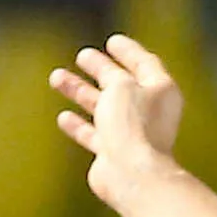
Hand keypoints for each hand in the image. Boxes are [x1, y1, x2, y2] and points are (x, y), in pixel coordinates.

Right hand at [49, 35, 185, 204]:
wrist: (132, 175)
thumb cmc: (134, 128)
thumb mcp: (121, 86)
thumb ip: (112, 74)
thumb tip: (108, 72)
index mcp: (160, 90)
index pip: (144, 62)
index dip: (127, 50)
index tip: (112, 41)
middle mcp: (149, 111)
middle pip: (120, 84)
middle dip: (99, 69)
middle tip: (82, 56)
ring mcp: (131, 133)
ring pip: (102, 107)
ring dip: (79, 91)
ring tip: (56, 77)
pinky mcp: (114, 153)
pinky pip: (94, 134)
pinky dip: (79, 125)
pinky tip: (64, 116)